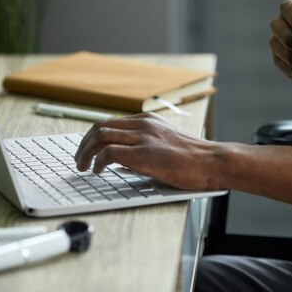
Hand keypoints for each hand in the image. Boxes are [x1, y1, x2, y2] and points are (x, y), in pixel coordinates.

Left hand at [74, 112, 220, 190]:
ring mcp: (144, 137)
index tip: (86, 149)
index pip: (110, 122)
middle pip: (99, 127)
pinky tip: (98, 172)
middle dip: (83, 144)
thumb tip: (121, 161)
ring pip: (100, 137)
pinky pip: (109, 153)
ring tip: (82, 167)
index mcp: (148, 120)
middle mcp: (143, 124)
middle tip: (79, 160)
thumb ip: (145, 146)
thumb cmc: (194, 158)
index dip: (92, 137)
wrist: (213, 161)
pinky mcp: (145, 154)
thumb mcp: (166, 144)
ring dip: (85, 153)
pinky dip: (98, 162)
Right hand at [269, 0, 291, 78]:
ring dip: (286, 55)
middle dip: (286, 37)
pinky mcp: (280, 57)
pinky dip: (288, 68)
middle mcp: (282, 22)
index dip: (291, 16)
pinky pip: (279, 63)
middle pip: (277, 28)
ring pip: (276, 47)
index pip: (287, 8)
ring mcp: (278, 41)